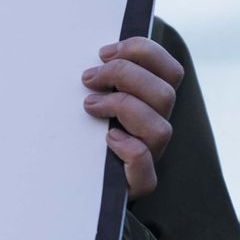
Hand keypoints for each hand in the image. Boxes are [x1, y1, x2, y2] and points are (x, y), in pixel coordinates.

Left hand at [82, 36, 181, 200]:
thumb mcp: (88, 100)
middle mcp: (156, 127)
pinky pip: (144, 163)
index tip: (103, 52)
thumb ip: (97, 78)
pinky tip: (106, 138)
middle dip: (125, 76)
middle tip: (88, 78)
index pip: (170, 70)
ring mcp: (151, 155)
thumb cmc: (76, 135)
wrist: (70, 186)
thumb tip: (91, 53)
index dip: (143, 52)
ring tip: (89, 106)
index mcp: (152, 103)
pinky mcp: (138, 182)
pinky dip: (128, 147)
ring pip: (160, 128)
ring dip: (123, 107)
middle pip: (166, 93)